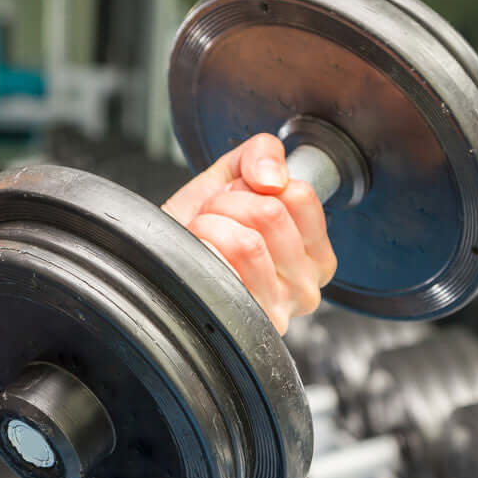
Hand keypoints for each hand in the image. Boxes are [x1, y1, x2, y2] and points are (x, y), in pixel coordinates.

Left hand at [163, 134, 335, 333]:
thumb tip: (271, 178)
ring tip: (205, 238)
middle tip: (216, 219)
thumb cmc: (200, 226)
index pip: (299, 195)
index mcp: (316, 253)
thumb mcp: (234, 175)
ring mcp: (276, 309)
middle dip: (229, 203)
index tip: (242, 199)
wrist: (161, 256)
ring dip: (210, 228)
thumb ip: (262, 154)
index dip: (257, 186)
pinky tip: (199, 261)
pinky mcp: (243, 323)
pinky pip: (220, 270)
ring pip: (246, 243)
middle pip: (272, 215)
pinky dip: (199, 252)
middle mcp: (305, 287)